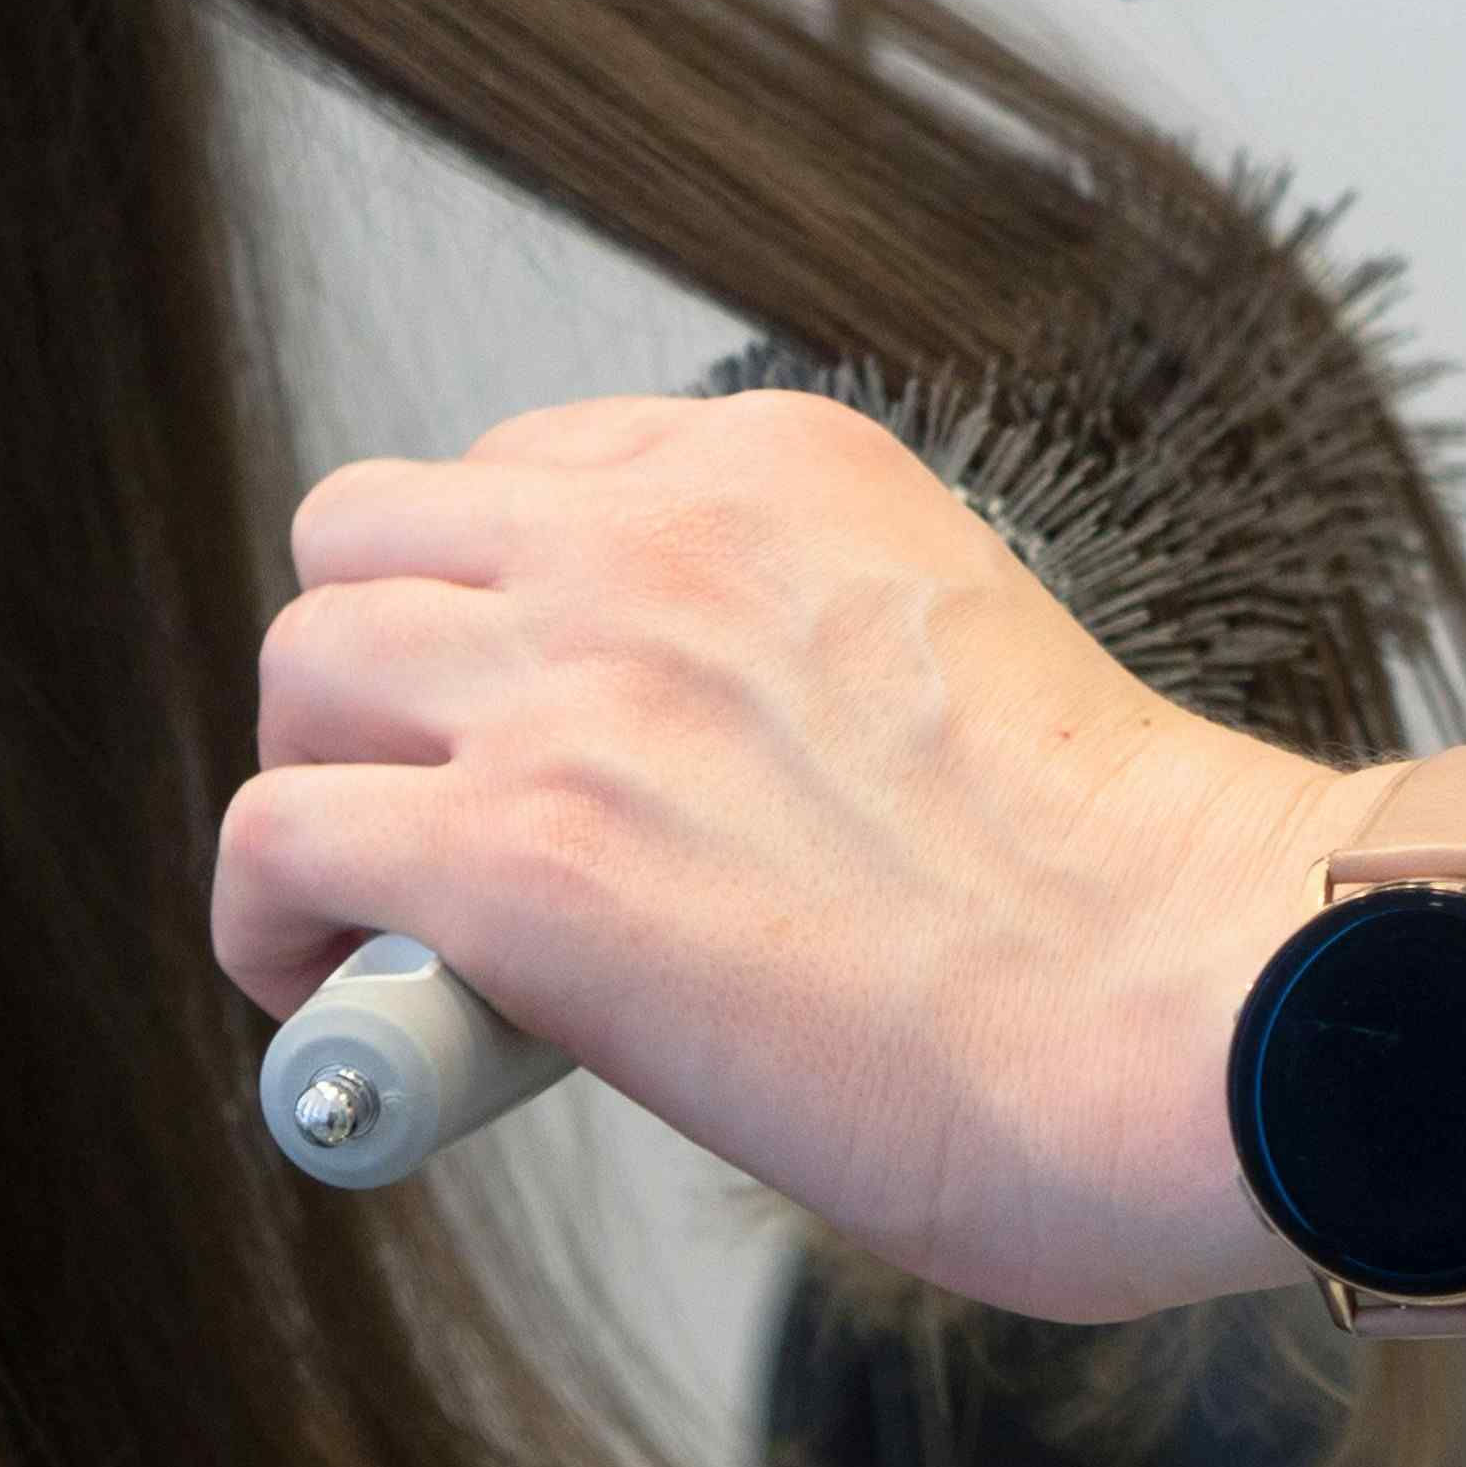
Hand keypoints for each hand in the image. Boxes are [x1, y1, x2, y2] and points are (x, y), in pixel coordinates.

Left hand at [212, 389, 1388, 1319]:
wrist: (1193, 998)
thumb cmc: (1119, 893)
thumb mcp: (940, 650)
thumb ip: (779, 654)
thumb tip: (670, 777)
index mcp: (777, 469)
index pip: (518, 468)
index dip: (482, 609)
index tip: (512, 718)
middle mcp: (659, 535)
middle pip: (364, 540)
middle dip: (369, 677)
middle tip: (425, 808)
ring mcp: (580, 684)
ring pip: (298, 667)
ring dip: (318, 787)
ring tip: (375, 913)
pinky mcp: (522, 856)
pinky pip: (277, 841)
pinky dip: (271, 930)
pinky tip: (330, 998)